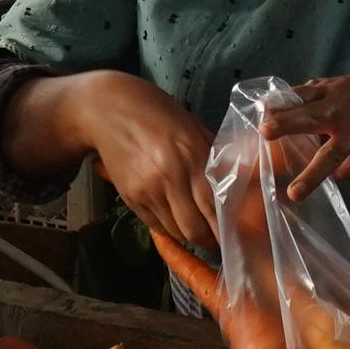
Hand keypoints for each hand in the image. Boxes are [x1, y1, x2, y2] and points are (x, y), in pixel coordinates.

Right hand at [69, 71, 218, 254]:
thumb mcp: (192, 127)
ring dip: (189, 235)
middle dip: (209, 240)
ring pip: (175, 231)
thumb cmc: (157, 112)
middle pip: (195, 228)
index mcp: (192, 156)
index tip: (236, 233)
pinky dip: (168, 228)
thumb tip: (241, 177)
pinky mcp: (130, 197)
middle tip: (218, 240)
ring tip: (198, 230)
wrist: (108, 108)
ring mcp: (148, 190)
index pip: (215, 205)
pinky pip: (155, 225)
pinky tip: (175, 220)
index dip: (227, 226)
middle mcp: (170, 177)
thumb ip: (214, 153)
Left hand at [257, 71, 349, 200]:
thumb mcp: (340, 85)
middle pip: (310, 118)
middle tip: (265, 132)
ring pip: (331, 156)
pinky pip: (344, 171)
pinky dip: (335, 175)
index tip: (260, 112)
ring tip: (294, 193)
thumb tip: (272, 103)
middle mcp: (340, 112)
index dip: (279, 104)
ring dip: (312, 175)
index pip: (299, 96)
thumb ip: (311, 93)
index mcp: (330, 92)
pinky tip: (335, 174)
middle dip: (287, 124)